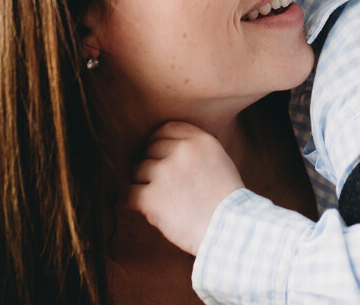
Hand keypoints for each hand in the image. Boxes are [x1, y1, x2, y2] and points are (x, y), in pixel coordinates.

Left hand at [128, 121, 242, 255]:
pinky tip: (139, 207)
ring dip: (143, 184)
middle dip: (152, 164)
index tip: (160, 155)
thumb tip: (166, 147)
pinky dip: (131, 202)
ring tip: (158, 199)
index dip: (159, 142)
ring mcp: (165, 172)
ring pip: (138, 171)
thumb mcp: (219, 162)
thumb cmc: (226, 202)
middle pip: (150, 149)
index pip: (166, 129)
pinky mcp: (152, 197)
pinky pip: (129, 194)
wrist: (230, 230)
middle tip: (158, 182)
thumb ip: (195, 150)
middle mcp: (181, 151)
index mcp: (200, 140)